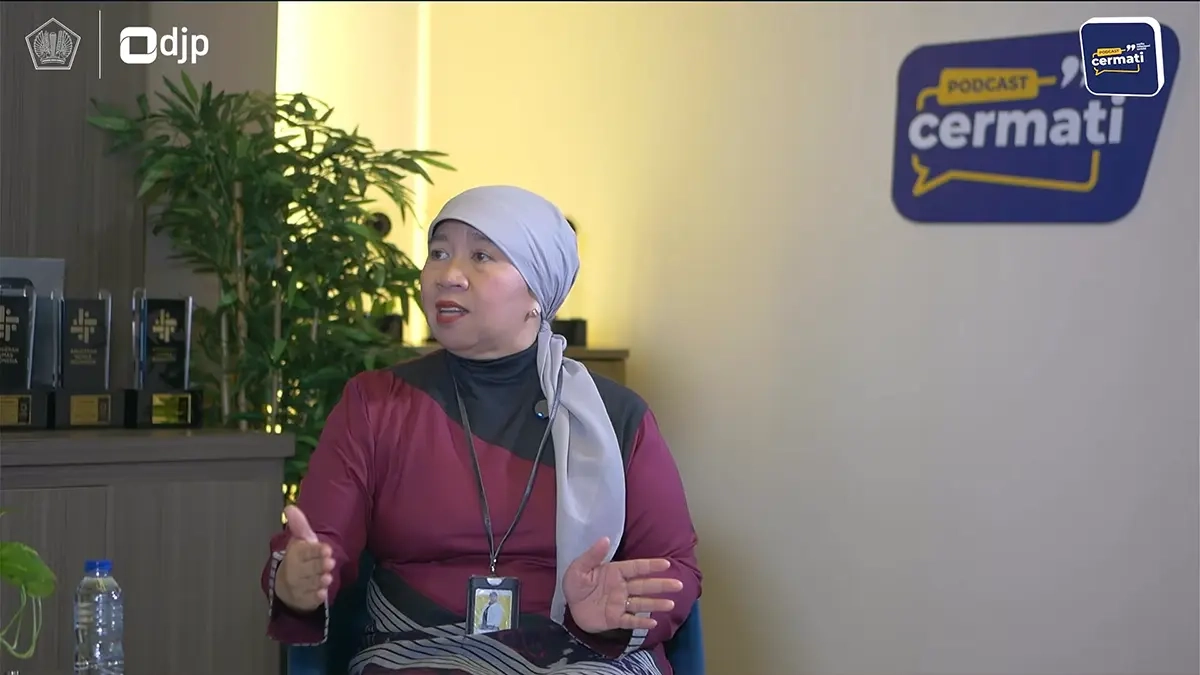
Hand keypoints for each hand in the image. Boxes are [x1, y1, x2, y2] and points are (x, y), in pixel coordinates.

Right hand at [274, 505, 335, 612]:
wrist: (287, 585)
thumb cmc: (300, 559)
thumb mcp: (301, 541)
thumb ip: (300, 525)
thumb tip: (289, 507)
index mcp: (294, 554)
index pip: (304, 552)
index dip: (314, 551)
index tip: (326, 548)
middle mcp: (294, 571)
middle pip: (307, 568)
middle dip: (318, 565)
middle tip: (330, 562)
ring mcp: (298, 586)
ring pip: (309, 584)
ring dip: (318, 581)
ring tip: (328, 577)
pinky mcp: (304, 599)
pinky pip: (310, 599)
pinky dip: (316, 597)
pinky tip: (322, 594)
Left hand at [563, 537, 683, 633]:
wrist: (569, 607)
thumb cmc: (576, 584)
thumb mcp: (578, 568)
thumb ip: (593, 555)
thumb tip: (605, 538)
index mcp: (615, 572)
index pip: (636, 568)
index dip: (651, 566)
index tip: (666, 564)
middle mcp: (621, 588)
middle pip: (644, 585)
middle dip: (661, 585)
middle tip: (678, 585)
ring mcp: (619, 604)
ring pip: (641, 603)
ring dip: (656, 603)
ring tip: (671, 604)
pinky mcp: (615, 619)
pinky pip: (630, 620)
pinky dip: (641, 622)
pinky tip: (653, 622)